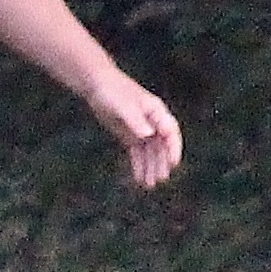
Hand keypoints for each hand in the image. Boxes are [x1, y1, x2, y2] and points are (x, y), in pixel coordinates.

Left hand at [83, 69, 182, 189]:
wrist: (97, 86)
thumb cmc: (112, 92)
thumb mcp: (123, 106)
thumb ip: (135, 120)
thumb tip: (148, 134)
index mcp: (157, 112)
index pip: (170, 132)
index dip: (173, 148)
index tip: (173, 163)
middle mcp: (153, 122)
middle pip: (161, 146)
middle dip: (161, 163)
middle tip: (160, 179)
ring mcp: (142, 130)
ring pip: (150, 152)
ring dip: (151, 168)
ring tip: (149, 185)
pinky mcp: (130, 136)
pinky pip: (137, 153)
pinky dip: (139, 165)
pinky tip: (139, 179)